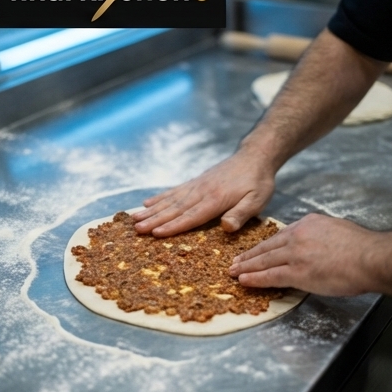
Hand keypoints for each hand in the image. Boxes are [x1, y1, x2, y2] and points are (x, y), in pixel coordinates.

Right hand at [132, 150, 276, 236]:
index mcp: (215, 199)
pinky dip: (159, 198)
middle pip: (175, 208)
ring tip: (134, 218)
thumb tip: (226, 227)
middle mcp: (201, 192)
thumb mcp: (257, 200)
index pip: (192, 215)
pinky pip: (174, 191)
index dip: (174, 226)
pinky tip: (147, 204)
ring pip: (170, 200)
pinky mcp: (195, 182)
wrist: (254, 157)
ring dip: (152, 210)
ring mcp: (196, 186)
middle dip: (155, 220)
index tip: (156, 234)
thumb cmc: (258, 182)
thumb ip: (241, 214)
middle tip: (136, 229)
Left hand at [228, 214, 391, 297]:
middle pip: (267, 246)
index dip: (266, 245)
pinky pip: (270, 275)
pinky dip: (254, 278)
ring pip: (264, 260)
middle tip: (235, 261)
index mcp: (308, 223)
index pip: (281, 235)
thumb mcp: (338, 229)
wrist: (368, 257)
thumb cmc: (361, 248)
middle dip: (249, 255)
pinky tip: (244, 280)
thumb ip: (323, 234)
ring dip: (246, 266)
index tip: (257, 250)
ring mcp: (296, 254)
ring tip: (233, 271)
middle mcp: (298, 236)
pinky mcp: (298, 272)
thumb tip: (319, 242)